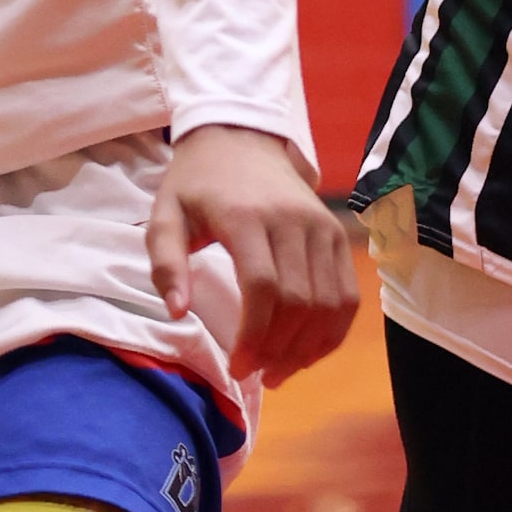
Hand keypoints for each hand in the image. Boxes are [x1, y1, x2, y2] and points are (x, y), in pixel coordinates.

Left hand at [147, 124, 357, 387]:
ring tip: (280, 370)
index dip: (254, 336)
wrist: (239, 138)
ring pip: (329, 304)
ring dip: (308, 349)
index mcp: (245, 215)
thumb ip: (165, 261)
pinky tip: (307, 351)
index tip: (237, 366)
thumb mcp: (165, 213)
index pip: (263, 288)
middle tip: (256, 373)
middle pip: (299, 302)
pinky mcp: (335, 233)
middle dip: (279, 349)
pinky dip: (332, 332)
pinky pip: (347, 296)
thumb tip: (176, 312)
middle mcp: (291, 220)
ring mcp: (320, 226)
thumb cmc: (197, 183)